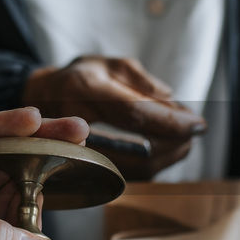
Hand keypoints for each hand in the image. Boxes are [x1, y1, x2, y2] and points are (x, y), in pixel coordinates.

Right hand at [21, 56, 205, 179]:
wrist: (42, 103)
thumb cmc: (79, 80)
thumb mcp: (107, 64)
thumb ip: (139, 80)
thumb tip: (170, 100)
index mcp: (85, 90)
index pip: (135, 112)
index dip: (170, 121)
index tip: (197, 122)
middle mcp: (79, 124)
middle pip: (140, 149)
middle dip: (176, 143)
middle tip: (194, 130)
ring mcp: (81, 152)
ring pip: (138, 168)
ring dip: (170, 156)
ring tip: (184, 138)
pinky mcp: (89, 169)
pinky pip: (131, 175)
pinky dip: (156, 164)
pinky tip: (166, 149)